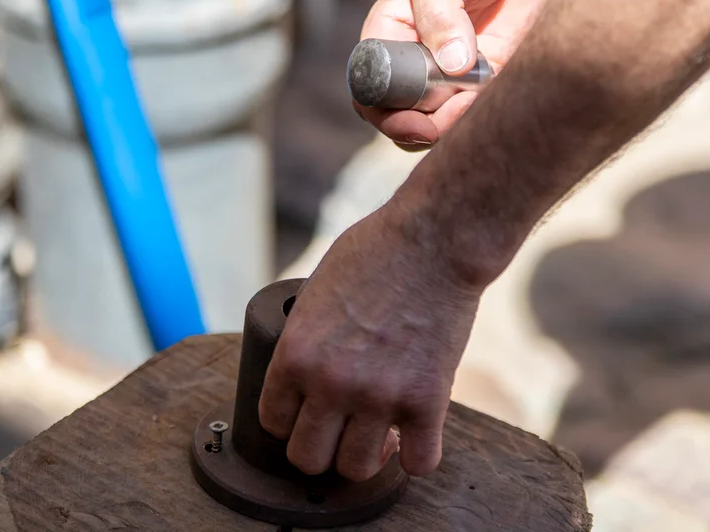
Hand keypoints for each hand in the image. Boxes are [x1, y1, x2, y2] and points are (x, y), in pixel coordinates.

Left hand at [257, 205, 482, 479]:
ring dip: (367, 455)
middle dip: (322, 446)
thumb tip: (306, 367)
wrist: (436, 240)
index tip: (308, 413)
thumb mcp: (317, 289)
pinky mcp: (427, 401)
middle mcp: (331, 384)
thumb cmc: (378, 250)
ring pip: (357, 469)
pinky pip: (419, 462)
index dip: (291, 420)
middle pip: (307, 458)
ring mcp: (379, 397)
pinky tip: (416, 435)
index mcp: (296, 354)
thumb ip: (307, 335)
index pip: (273, 421)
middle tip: (341, 428)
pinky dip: (416, 456)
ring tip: (381, 432)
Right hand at [358, 0, 560, 148]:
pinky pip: (468, 108)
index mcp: (390, 29)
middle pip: (396, 108)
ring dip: (440, 126)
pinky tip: (477, 102)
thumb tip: (451, 64)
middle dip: (407, 125)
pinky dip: (469, 116)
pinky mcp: (484, 72)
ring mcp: (448, 66)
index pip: (368, 80)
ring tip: (457, 110)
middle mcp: (414, 53)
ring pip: (432, 117)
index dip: (378, 104)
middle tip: (426, 129)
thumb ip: (440, 12)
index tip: (400, 111)